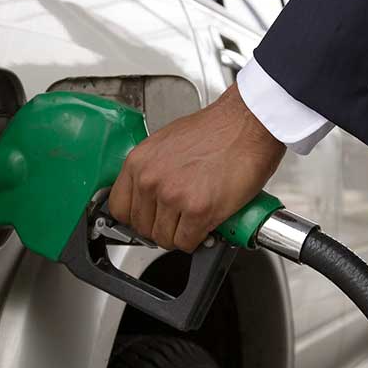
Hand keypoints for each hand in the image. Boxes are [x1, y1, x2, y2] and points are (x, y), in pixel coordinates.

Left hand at [109, 84, 285, 251]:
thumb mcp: (167, 144)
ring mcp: (173, 197)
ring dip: (181, 235)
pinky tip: (206, 224)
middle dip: (162, 227)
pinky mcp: (198, 211)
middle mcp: (150, 180)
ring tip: (195, 220)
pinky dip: (198, 239)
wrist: (248, 124)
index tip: (149, 218)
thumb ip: (152, 170)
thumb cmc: (217, 130)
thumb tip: (150, 196)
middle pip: (142, 228)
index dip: (137, 218)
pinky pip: (187, 242)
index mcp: (138, 162)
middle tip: (179, 219)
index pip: (119, 209)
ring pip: (165, 239)